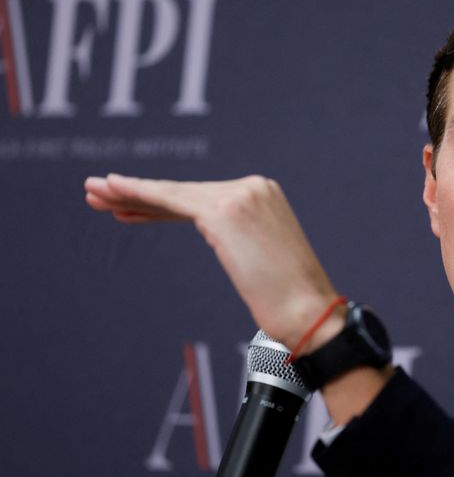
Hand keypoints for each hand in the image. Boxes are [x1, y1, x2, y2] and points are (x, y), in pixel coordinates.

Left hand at [84, 174, 343, 348]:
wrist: (310, 313)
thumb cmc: (292, 299)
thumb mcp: (266, 258)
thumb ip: (244, 240)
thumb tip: (227, 243)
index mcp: (265, 196)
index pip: (202, 198)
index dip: (162, 204)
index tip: (129, 208)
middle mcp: (254, 187)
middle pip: (184, 193)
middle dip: (140, 196)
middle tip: (99, 195)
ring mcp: (240, 196)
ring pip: (174, 194)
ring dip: (131, 193)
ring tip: (96, 193)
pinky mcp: (225, 211)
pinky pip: (173, 200)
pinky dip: (141, 194)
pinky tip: (114, 192)